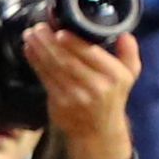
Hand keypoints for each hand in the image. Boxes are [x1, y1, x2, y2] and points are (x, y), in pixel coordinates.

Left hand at [22, 21, 140, 158]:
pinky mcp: (59, 102)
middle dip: (50, 43)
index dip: (74, 44)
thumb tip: (126, 34)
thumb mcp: (129, 76)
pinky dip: (36, 63)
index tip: (60, 31)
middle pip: (69, 61)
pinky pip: (45, 78)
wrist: (98, 131)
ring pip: (54, 69)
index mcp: (115, 76)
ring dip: (39, 51)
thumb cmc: (113, 97)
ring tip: (30, 35)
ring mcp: (76, 96)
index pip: (92, 56)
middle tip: (38, 28)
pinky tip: (30, 51)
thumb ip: (129, 54)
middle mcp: (96, 86)